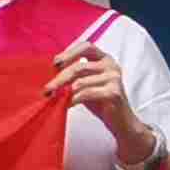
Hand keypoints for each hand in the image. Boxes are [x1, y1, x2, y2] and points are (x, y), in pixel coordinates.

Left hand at [47, 42, 147, 157]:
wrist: (121, 122)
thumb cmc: (101, 102)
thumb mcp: (86, 83)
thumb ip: (75, 74)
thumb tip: (50, 72)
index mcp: (104, 58)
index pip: (86, 46)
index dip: (69, 52)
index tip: (55, 63)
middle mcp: (111, 65)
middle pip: (79, 66)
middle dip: (60, 77)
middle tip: (47, 88)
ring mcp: (114, 78)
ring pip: (81, 81)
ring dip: (64, 90)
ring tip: (55, 97)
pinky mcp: (114, 92)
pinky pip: (87, 93)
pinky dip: (74, 99)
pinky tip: (67, 104)